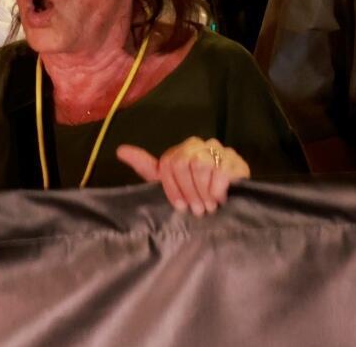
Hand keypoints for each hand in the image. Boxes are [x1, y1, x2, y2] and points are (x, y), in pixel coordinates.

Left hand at [115, 137, 248, 215]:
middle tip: (196, 210)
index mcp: (181, 150)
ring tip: (208, 207)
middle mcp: (199, 145)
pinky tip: (220, 199)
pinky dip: (217, 190)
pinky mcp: (235, 160)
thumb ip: (146, 166)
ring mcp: (218, 150)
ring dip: (204, 192)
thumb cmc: (192, 193)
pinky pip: (221, 172)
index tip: (180, 207)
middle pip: (185, 163)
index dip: (174, 189)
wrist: (226, 200)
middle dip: (190, 192)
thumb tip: (120, 150)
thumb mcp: (166, 182)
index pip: (170, 163)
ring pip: (202, 166)